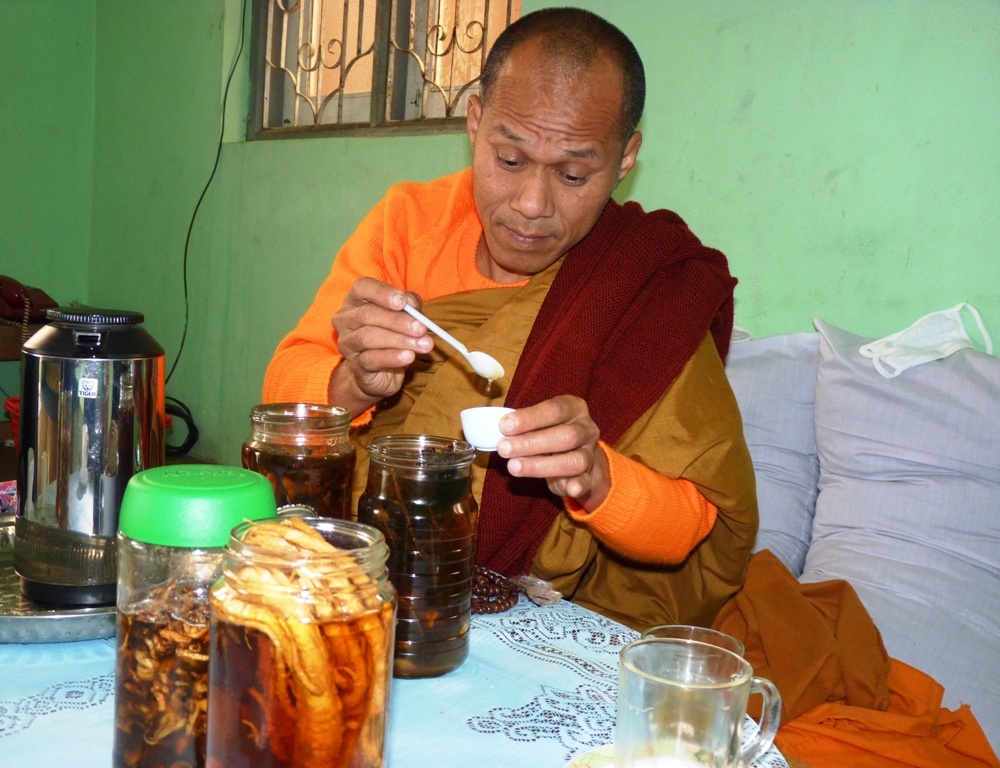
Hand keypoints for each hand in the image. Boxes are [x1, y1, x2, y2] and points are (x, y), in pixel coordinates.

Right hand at [328, 277, 432, 414]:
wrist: (382, 372)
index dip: (382, 293)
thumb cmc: (392, 334)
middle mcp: (345, 319)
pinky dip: (392, 357)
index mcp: (356, 300)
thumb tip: (412, 305)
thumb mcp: (405, 315)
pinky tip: (408, 356)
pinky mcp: (355, 365)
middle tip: (421, 328)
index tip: (403, 302)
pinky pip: (371, 359)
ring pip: (369, 337)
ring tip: (422, 345)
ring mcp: (347, 343)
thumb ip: (410, 305)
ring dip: (399, 340)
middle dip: (397, 321)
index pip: (362, 288)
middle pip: (367, 314)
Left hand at [497, 395, 610, 512]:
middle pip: (565, 436)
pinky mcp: (589, 476)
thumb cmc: (549, 432)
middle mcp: (586, 429)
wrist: (575, 454)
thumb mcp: (539, 423)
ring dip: (541, 465)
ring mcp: (590, 453)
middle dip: (531, 443)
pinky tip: (569, 488)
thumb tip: (501, 432)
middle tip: (504, 448)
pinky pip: (586, 481)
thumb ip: (524, 426)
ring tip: (514, 467)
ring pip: (574, 461)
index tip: (505, 426)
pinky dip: (578, 485)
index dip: (529, 418)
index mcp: (574, 408)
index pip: (554, 410)